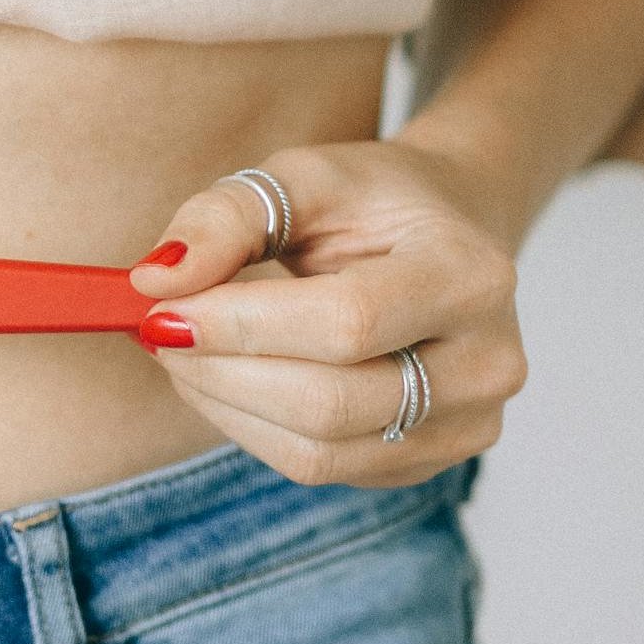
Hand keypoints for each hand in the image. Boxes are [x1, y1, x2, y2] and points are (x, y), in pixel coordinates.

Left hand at [126, 140, 529, 487]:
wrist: (448, 233)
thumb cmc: (371, 202)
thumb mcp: (301, 176)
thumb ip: (225, 219)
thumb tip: (155, 281)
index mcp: (471, 277)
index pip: (345, 323)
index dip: (239, 325)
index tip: (159, 310)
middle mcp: (488, 364)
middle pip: (327, 403)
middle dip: (218, 372)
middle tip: (157, 332)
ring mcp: (466, 426)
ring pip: (315, 452)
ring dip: (223, 406)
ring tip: (182, 352)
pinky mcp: (424, 463)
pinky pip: (318, 468)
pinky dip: (250, 427)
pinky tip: (226, 380)